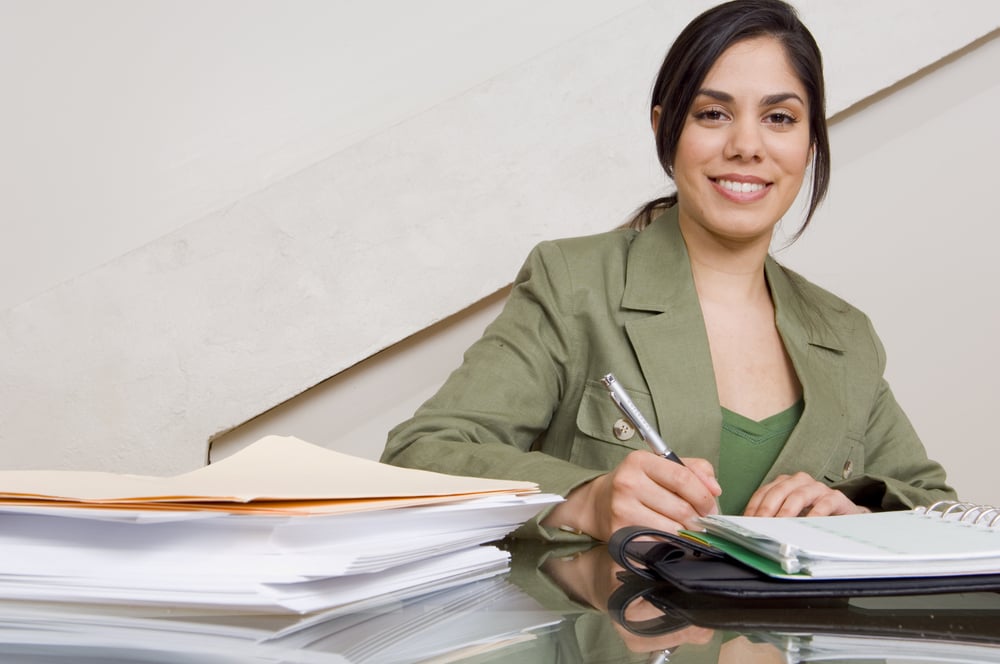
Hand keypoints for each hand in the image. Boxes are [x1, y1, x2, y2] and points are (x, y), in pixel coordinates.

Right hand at [543, 450, 720, 540]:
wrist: (600, 503)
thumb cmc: (638, 484)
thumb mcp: (663, 466)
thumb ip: (695, 470)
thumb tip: (715, 489)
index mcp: (639, 461)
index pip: (683, 478)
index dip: (704, 496)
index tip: (711, 507)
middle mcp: (627, 483)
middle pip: (681, 507)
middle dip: (698, 520)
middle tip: (701, 523)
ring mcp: (622, 509)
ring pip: (672, 529)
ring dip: (687, 534)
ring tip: (686, 531)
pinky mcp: (620, 533)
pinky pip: (659, 544)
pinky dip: (671, 545)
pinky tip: (669, 539)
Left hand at [743, 472, 869, 516]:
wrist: (846, 515)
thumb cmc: (814, 514)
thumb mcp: (791, 513)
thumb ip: (774, 516)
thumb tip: (751, 528)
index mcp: (785, 483)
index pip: (764, 492)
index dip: (754, 507)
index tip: (746, 522)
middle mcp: (799, 482)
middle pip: (778, 492)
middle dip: (767, 509)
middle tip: (760, 524)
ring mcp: (817, 488)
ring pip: (798, 496)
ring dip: (787, 512)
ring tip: (780, 525)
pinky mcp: (835, 498)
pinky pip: (823, 504)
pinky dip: (814, 514)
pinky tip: (807, 524)